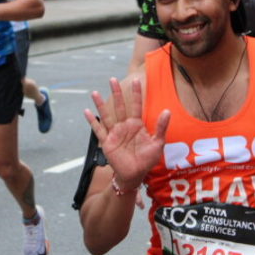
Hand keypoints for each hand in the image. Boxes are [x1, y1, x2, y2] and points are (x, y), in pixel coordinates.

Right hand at [86, 76, 170, 192]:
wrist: (135, 175)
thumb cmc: (147, 160)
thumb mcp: (157, 143)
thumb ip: (161, 127)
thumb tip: (167, 111)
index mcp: (136, 125)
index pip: (136, 105)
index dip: (136, 93)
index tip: (136, 80)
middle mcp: (124, 126)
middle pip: (119, 106)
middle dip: (116, 93)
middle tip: (112, 79)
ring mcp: (115, 133)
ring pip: (106, 116)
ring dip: (100, 104)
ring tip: (94, 92)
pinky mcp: (107, 142)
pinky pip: (98, 130)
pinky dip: (92, 122)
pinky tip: (86, 112)